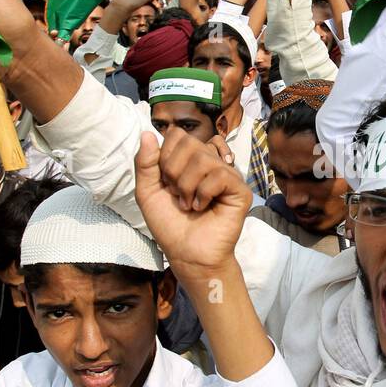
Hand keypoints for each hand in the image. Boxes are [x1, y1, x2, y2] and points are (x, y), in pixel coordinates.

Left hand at [132, 130, 249, 278]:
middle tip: (177, 195)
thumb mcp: (148, 192)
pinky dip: (203, 193)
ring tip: (188, 205)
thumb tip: (147, 132)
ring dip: (187, 186)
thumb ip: (145, 163)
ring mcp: (227, 175)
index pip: (177, 135)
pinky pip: (220, 175)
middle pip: (189, 142)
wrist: (186, 254)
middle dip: (173, 171)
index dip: (165, 157)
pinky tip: (202, 207)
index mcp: (190, 160)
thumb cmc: (170, 225)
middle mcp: (211, 163)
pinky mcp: (240, 190)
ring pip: (203, 158)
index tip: (166, 183)